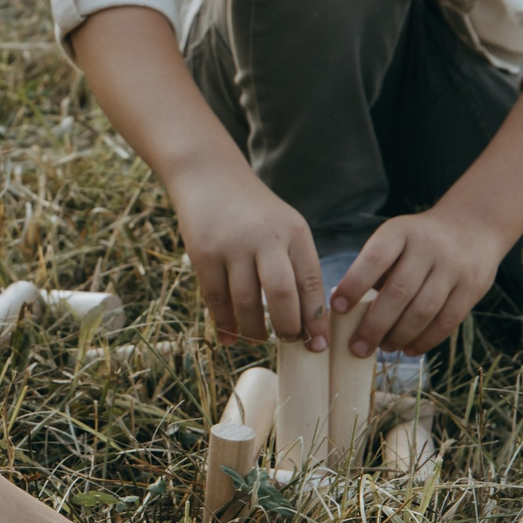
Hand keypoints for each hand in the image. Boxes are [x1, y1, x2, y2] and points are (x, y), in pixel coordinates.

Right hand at [168, 161, 329, 347]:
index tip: (319, 345)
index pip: (312, 283)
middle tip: (288, 345)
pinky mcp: (203, 253)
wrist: (209, 176)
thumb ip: (296, 264)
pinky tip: (229, 336)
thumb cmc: (254, 211)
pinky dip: (223, 323)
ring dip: (253, 330)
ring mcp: (232, 245)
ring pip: (246, 302)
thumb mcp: (285, 227)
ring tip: (258, 340)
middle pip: (282, 294)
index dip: (316, 319)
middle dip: (287, 329)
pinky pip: (216, 298)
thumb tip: (308, 319)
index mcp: (294, 232)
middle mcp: (265, 237)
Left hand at [333, 206, 505, 356]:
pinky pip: (447, 320)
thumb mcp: (394, 239)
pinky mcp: (473, 287)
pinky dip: (426, 340)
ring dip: (399, 336)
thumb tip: (347, 313)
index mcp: (400, 232)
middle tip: (357, 347)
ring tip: (384, 348)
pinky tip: (409, 349)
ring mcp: (454, 267)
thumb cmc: (417, 242)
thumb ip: (373, 269)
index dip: (354, 285)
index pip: (374, 259)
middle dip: (374, 325)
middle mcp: (428, 247)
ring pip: (423, 310)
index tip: (336, 309)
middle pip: (399, 292)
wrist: (472, 226)